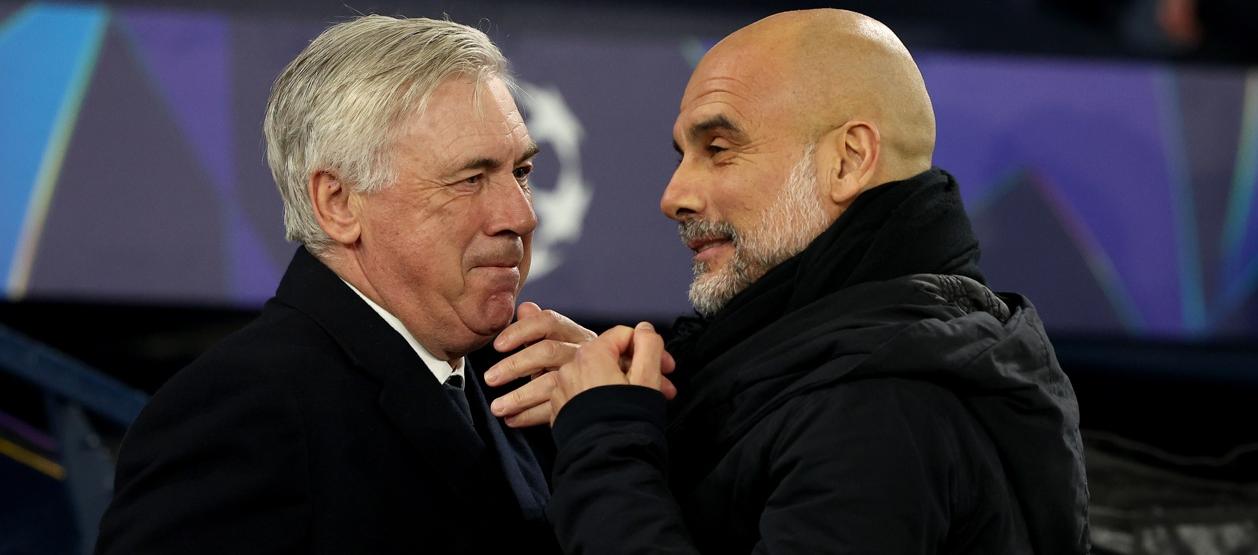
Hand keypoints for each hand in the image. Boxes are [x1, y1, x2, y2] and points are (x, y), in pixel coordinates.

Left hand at [487, 303, 595, 427]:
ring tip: (497, 407)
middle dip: (514, 366)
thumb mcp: (566, 345)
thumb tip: (524, 307)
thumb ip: (542, 329)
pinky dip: (531, 416)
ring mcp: (587, 377)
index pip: (548, 322)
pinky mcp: (585, 403)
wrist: (619, 394)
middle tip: (490, 378)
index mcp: (577, 334)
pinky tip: (513, 420)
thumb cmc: (588, 366)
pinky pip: (555, 409)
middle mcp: (584, 352)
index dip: (521, 331)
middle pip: (548, 352)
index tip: (498, 346)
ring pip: (551, 383)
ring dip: (519, 397)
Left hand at [549, 322, 675, 425]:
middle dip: (637, 370)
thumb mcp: (648, 377)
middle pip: (610, 356)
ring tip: (639, 403)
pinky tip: (616, 412)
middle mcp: (571, 367)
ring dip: (620, 385)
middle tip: (659, 387)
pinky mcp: (559, 409)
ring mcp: (562, 389)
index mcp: (592, 354)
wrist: (606, 460)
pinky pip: (583, 393)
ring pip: (597, 375)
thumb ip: (649, 345)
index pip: (625, 335)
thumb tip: (644, 329)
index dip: (649, 349)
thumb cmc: (627, 420)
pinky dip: (600, 398)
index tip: (666, 368)